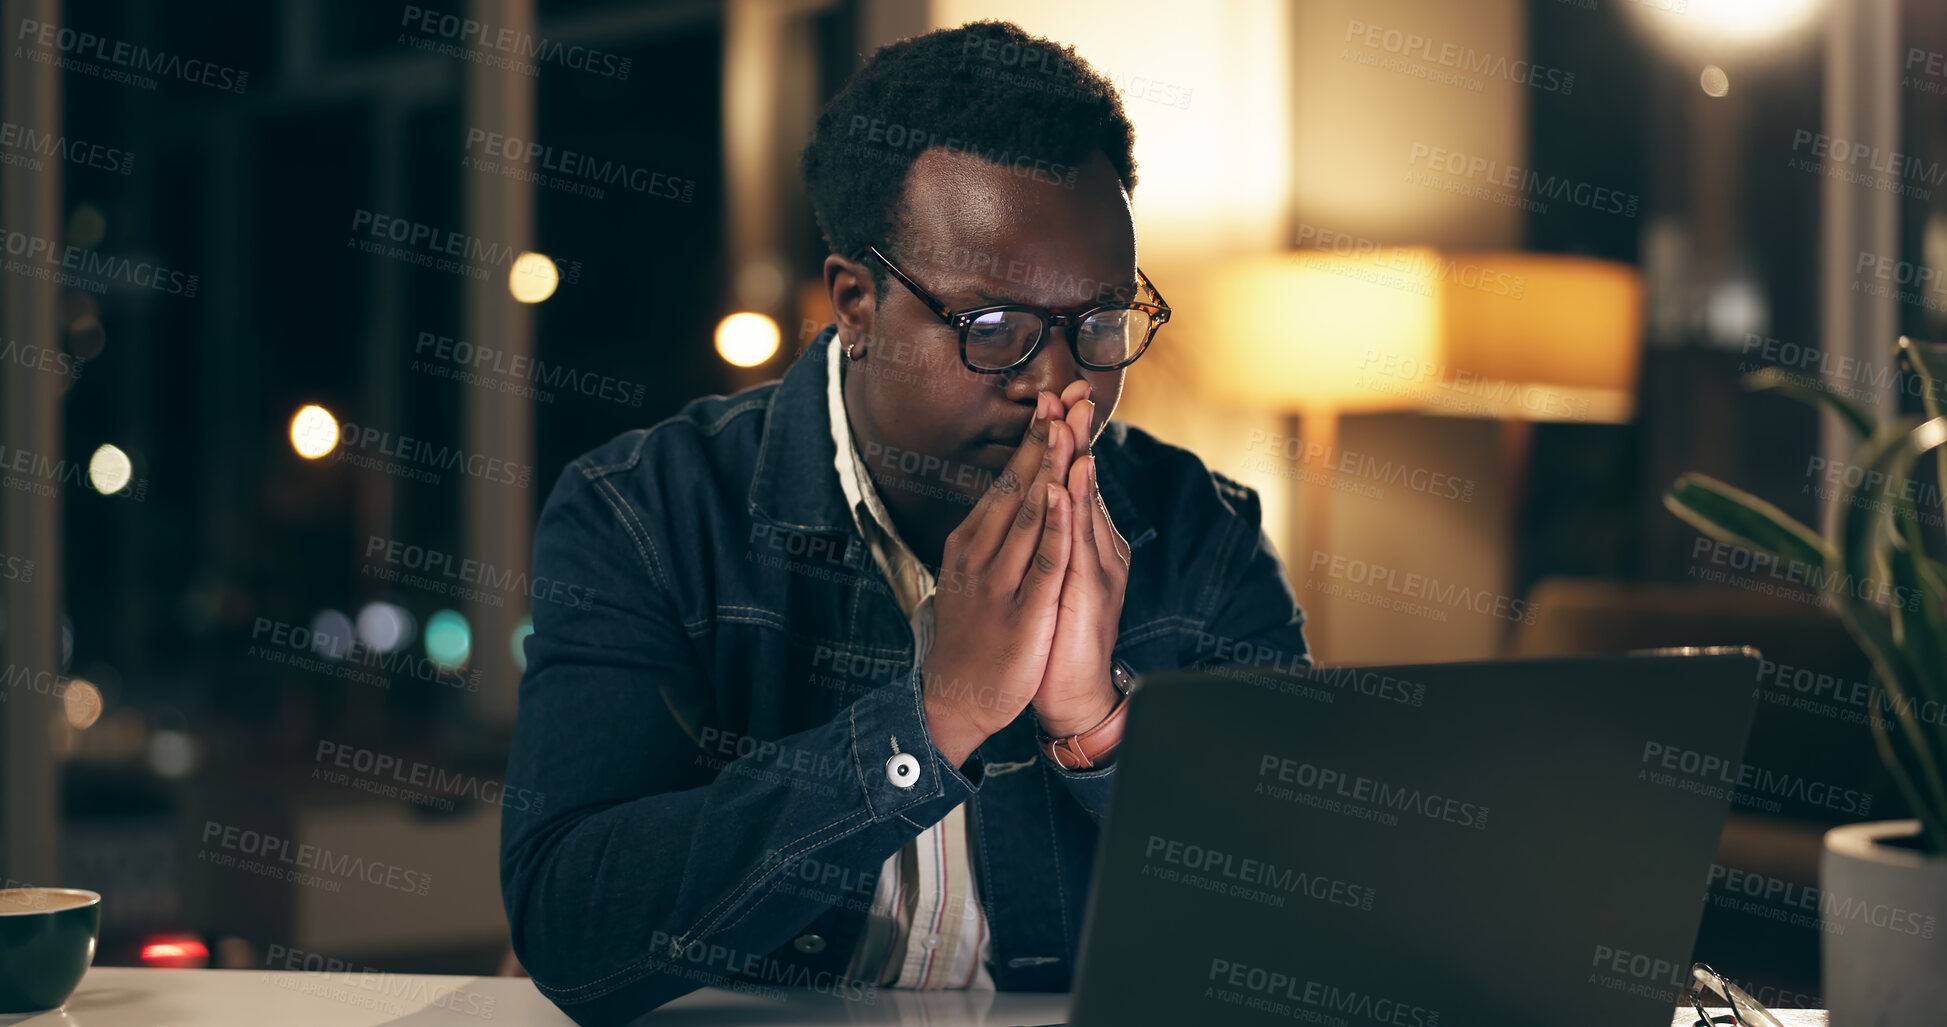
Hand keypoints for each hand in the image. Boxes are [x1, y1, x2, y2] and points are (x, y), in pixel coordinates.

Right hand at [921, 390, 1076, 766]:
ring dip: (1050, 465)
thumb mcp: (974, 575)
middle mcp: (981, 551)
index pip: (1008, 480)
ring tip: (1067, 425)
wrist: (954, 700)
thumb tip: (1011, 498)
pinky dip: (1052, 523)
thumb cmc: (972, 638)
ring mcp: (998, 579)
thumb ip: (991, 537)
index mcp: (973, 541)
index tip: (1056, 399)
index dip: (1035, 438)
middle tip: (1069, 393)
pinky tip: (1062, 493)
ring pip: (1028, 512)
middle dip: (1046, 437)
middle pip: (1018, 484)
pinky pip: (1040, 560)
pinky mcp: (1021, 610)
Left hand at [1031, 384, 1131, 737]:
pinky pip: (1075, 549)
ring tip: (1066, 421)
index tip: (1060, 395)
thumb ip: (1054, 536)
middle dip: (1076, 434)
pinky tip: (1066, 488)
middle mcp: (1096, 548)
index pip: (1076, 477)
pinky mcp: (1087, 596)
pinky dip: (1071, 515)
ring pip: (1082, 506)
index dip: (1068, 436)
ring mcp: (1095, 570)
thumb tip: (1048, 497)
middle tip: (1071, 389)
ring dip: (1073, 461)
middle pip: (1085, 482)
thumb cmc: (1060, 634)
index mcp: (1084, 540)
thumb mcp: (1054, 574)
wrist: (1074, 693)